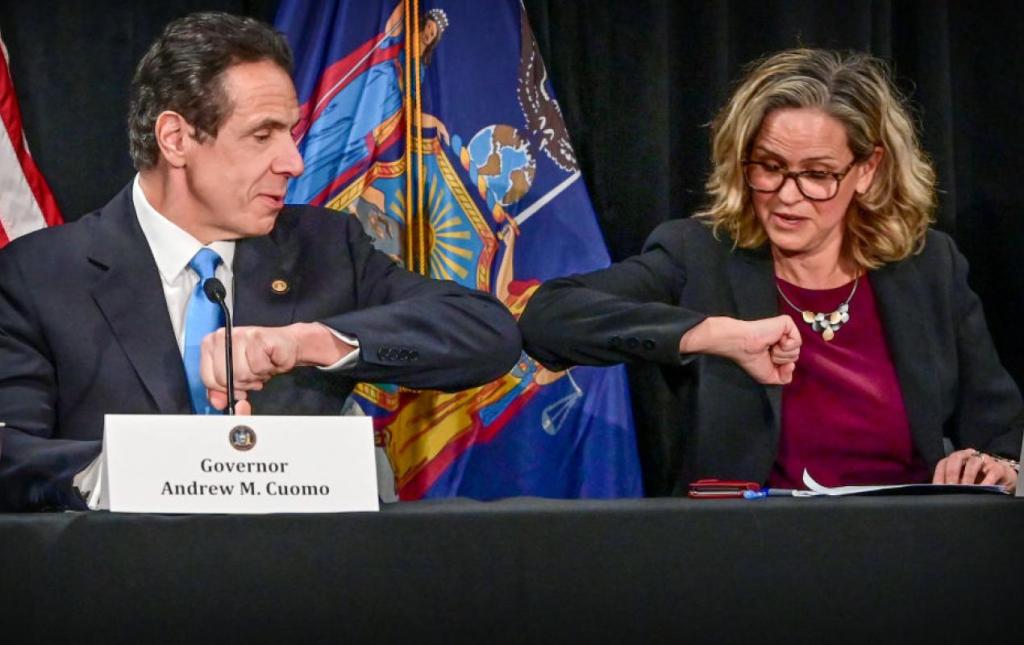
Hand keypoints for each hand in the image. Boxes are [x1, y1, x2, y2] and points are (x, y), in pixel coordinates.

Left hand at [200, 323, 355, 410]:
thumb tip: (216, 402)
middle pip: (223, 378)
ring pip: (241, 373)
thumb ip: (221, 390)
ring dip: (255, 376)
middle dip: (241, 383)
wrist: (286, 346)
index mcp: (211, 345)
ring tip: (260, 367)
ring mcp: (239, 335)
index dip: (224, 388)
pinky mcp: (257, 336)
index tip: (236, 383)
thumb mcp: (236, 377)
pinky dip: (266, 369)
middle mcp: (222, 337)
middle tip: (251, 374)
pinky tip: (269, 361)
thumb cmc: (260, 359)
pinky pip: (258, 366)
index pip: (208, 378)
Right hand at [680, 315, 801, 384]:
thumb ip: (784, 378)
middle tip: (767, 353)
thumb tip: (792, 365)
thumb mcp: (769, 377)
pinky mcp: (787, 323)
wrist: (744, 345)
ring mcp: (786, 331)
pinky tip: (775, 340)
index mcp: (779, 350)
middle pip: (795, 357)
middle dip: (781, 360)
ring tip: (769, 346)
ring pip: (796, 351)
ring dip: (781, 353)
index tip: (770, 362)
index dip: (783, 367)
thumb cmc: (751, 359)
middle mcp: (783, 340)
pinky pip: (797, 340)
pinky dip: (786, 345)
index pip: (791, 362)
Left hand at [932, 448, 1017, 491]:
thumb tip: (940, 494)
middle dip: (952, 473)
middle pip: (956, 458)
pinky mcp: (998, 468)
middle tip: (951, 487)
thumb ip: (952, 485)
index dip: (939, 475)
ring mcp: (984, 461)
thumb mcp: (963, 483)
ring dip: (967, 476)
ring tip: (966, 489)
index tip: (939, 487)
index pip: (943, 463)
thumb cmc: (978, 482)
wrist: (1004, 480)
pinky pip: (991, 472)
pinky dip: (986, 481)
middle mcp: (968, 457)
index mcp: (956, 460)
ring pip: (973, 463)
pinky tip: (982, 489)